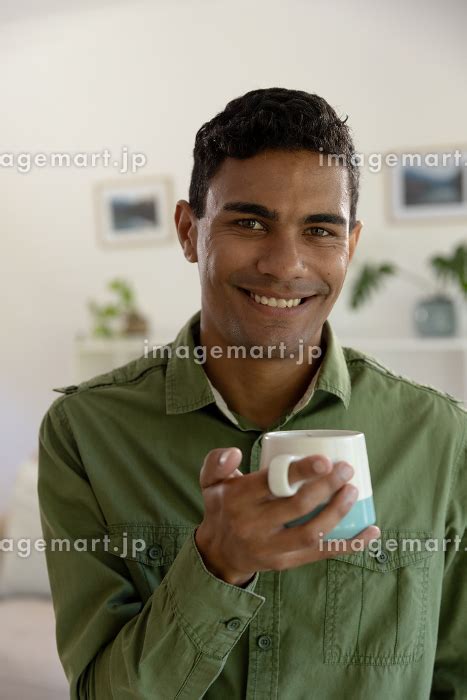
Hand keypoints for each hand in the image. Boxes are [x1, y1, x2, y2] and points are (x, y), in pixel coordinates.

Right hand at [195, 447, 379, 586]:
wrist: (217, 553)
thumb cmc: (222, 507)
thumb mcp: (210, 481)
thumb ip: (217, 461)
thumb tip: (236, 452)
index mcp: (239, 499)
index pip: (273, 484)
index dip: (300, 472)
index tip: (325, 460)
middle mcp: (253, 525)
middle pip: (297, 507)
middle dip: (326, 487)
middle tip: (346, 470)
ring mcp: (271, 548)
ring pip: (310, 533)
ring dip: (337, 513)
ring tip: (353, 491)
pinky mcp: (285, 563)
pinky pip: (320, 555)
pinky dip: (349, 544)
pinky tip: (371, 531)